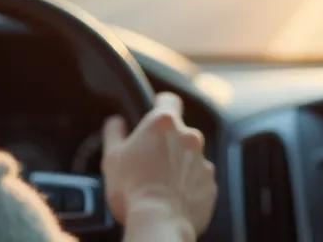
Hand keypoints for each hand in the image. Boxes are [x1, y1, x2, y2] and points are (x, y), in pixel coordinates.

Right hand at [101, 92, 216, 238]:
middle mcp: (189, 137)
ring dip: (178, 166)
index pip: (168, 100)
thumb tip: (116, 122)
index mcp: (163, 123)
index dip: (160, 104)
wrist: (159, 222)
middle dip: (166, 144)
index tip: (154, 113)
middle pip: (179, 132)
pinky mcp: (210, 184)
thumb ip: (114, 132)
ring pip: (189, 157)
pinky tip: (172, 197)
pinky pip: (198, 180)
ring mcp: (203, 161)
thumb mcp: (112, 157)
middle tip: (148, 162)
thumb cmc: (132, 189)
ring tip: (159, 185)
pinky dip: (188, 185)